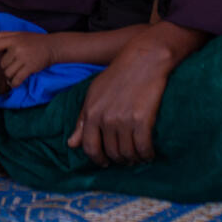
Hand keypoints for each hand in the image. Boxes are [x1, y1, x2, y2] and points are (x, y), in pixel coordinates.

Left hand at [0, 31, 54, 86]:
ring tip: (14, 73)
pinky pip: (16, 80)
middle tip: (11, 66)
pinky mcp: (30, 68)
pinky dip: (14, 83)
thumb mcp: (19, 34)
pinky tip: (15, 82)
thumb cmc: (33, 40)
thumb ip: (3, 35)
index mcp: (13, 39)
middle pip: (2, 64)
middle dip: (5, 67)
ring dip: (9, 76)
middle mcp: (17, 48)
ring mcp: (23, 58)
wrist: (51, 46)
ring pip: (8, 73)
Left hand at [65, 25, 196, 165]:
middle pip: (111, 153)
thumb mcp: (94, 92)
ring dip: (134, 159)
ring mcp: (124, 120)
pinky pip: (143, 148)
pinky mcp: (142, 120)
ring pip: (127, 153)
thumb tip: (71, 144)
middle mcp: (105, 119)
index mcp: (91, 112)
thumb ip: (82, 119)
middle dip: (119, 159)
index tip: (106, 162)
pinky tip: (149, 153)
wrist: (144, 59)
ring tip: (138, 156)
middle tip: (127, 158)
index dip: (98, 159)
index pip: (89, 147)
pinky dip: (147, 155)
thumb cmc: (119, 73)